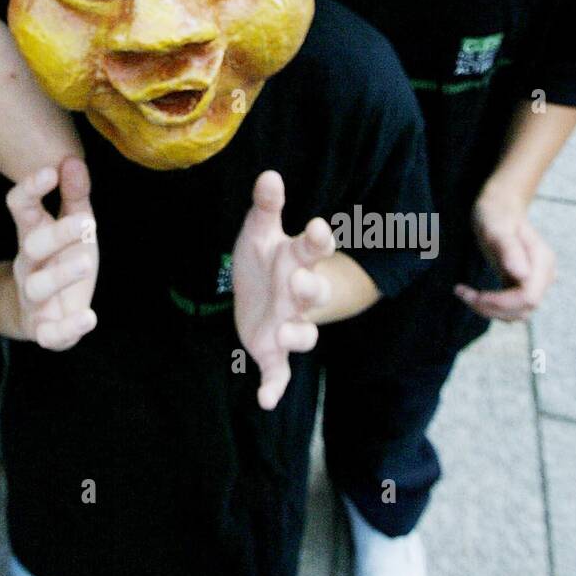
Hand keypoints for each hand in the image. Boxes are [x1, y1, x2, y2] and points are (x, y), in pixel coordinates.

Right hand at [5, 156, 98, 349]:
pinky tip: (89, 318)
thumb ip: (74, 195)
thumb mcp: (70, 226)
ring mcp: (33, 298)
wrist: (37, 316)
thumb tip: (74, 160)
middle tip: (86, 221)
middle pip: (32, 246)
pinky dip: (68, 328)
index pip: (20, 208)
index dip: (30, 189)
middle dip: (57, 234)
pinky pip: (51, 333)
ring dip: (62, 275)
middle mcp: (28, 265)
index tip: (50, 171)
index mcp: (32, 234)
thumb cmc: (59, 260)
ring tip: (87, 263)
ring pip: (38, 287)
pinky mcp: (44, 329)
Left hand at [232, 170, 333, 409]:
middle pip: (312, 293)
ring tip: (282, 334)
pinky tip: (265, 401)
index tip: (318, 228)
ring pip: (302, 335)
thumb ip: (265, 207)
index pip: (313, 249)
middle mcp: (298, 295)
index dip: (318, 240)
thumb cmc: (264, 260)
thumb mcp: (259, 231)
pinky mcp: (274, 353)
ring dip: (296, 336)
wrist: (257, 295)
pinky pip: (280, 373)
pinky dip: (274, 387)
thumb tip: (269, 175)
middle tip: (301, 283)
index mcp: (297, 261)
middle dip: (309, 290)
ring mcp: (289, 325)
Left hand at [457, 187, 555, 320]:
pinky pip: (510, 307)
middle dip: (492, 308)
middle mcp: (542, 275)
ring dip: (490, 311)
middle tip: (463, 293)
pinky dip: (491, 307)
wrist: (500, 207)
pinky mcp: (521, 285)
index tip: (475, 294)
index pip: (529, 297)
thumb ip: (509, 249)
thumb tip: (522, 275)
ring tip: (464, 294)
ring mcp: (534, 281)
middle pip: (524, 309)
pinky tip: (472, 295)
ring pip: (517, 313)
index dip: (502, 302)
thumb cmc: (497, 213)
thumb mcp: (496, 227)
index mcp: (542, 261)